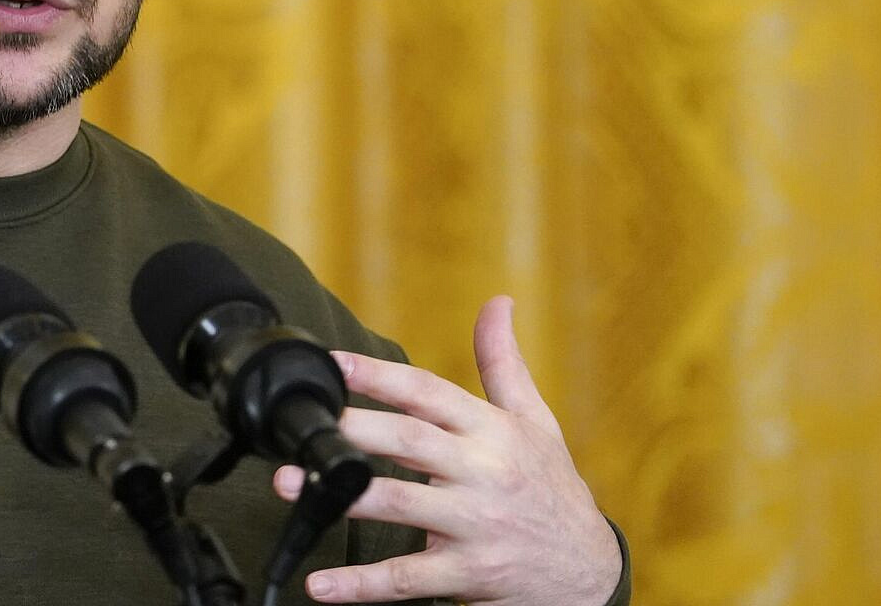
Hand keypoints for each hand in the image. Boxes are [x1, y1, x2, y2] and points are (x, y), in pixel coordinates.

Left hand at [272, 297, 618, 603]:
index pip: (430, 394)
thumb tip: (497, 302)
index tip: (334, 363)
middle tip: (305, 421)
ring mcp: (475, 526)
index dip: (381, 376)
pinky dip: (362, 584)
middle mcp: (483, 473)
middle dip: (355, 429)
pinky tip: (322, 584)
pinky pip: (407, 579)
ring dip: (343, 496)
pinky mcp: (468, 575)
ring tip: (291, 485)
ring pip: (402, 505)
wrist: (589, 572)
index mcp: (493, 432)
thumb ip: (504, 363)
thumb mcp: (536, 422)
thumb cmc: (551, 488)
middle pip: (410, 442)